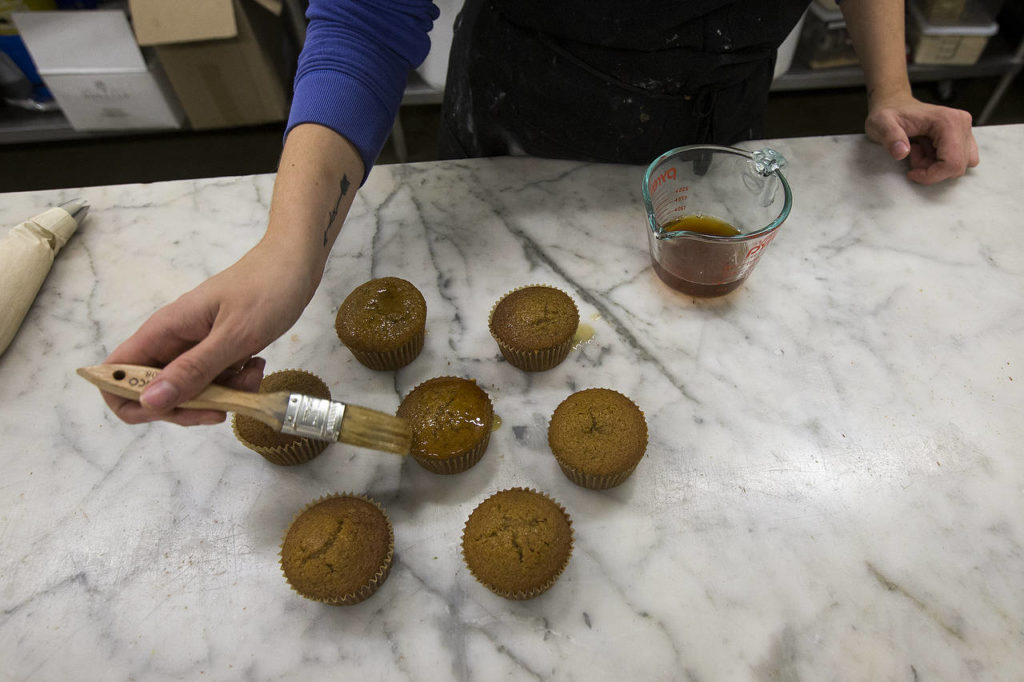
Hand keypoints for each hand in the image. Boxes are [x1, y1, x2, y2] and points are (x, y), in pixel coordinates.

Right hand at [102, 239, 316, 425]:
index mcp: (163, 330)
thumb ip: (193, 370)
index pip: (114, 374)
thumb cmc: (266, 289)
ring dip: (220, 396)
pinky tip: (256, 367)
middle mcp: (172, 340)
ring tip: (250, 376)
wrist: (295, 264)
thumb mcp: (234, 335)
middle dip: (188, 407)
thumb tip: (148, 401)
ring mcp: (195, 346)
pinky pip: (215, 381)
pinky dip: (236, 384)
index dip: (129, 401)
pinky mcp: (217, 350)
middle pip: (153, 392)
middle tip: (222, 406)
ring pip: (190, 391)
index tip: (169, 409)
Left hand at [865, 94, 978, 184]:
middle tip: (912, 155)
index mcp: (949, 121)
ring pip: (958, 165)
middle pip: (957, 166)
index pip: (953, 162)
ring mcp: (964, 131)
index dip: (931, 175)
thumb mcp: (881, 124)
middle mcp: (962, 124)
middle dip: (931, 170)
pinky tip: (924, 152)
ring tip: (917, 152)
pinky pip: (957, 161)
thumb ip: (890, 137)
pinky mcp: (961, 137)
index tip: (911, 172)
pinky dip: (939, 164)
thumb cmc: (888, 114)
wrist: (893, 104)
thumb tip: (901, 153)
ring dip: (935, 167)